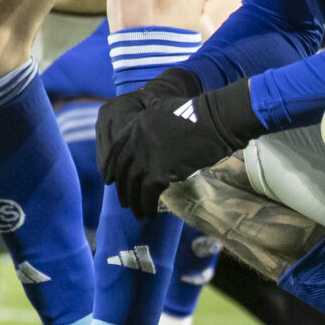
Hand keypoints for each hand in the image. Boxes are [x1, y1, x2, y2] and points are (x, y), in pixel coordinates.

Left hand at [97, 69, 258, 218]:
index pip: (116, 150)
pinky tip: (150, 214)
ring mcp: (147, 156)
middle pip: (122, 170)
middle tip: (123, 203)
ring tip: (138, 214)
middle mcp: (137, 141)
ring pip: (133, 184)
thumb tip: (154, 131)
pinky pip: (148, 193)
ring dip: (134, 202)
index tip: (109, 180)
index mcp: (138, 125)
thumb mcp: (167, 111)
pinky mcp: (160, 171)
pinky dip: (147, 206)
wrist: (215, 121)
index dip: (112, 167)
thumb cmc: (200, 115)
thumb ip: (154, 121)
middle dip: (122, 189)